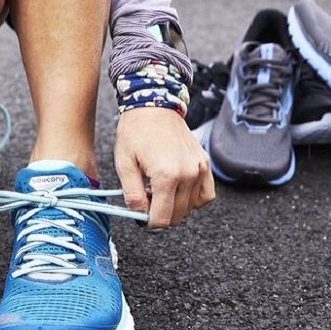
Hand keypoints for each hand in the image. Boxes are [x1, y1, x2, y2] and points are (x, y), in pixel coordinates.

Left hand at [115, 108, 214, 228]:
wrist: (154, 106)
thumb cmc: (136, 133)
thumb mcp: (124, 165)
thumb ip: (132, 195)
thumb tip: (140, 216)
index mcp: (166, 175)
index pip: (162, 218)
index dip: (149, 223)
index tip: (141, 217)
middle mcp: (188, 173)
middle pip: (177, 216)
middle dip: (161, 216)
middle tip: (148, 203)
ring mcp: (200, 169)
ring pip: (192, 208)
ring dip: (176, 208)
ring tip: (161, 193)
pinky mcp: (205, 164)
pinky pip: (206, 195)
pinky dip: (194, 200)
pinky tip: (179, 191)